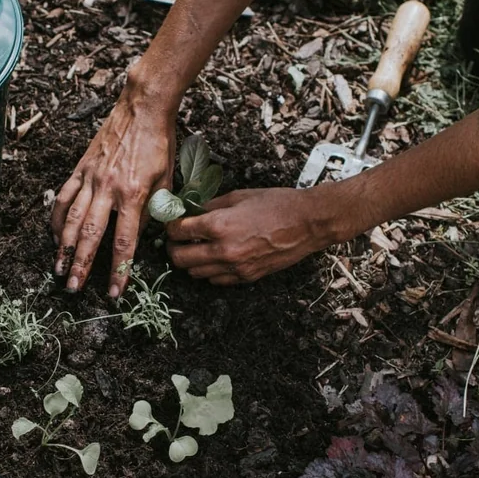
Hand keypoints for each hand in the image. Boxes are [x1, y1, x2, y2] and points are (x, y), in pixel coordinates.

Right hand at [51, 85, 174, 295]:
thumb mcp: (166, 181)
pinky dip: (55, 218)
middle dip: (81, 264)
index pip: (124, 242)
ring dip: (63, 246)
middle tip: (73, 287)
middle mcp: (108, 189)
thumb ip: (153, 211)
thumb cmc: (159, 144)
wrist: (142, 108)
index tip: (114, 292)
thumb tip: (141, 236)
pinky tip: (52, 235)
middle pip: (90, 235)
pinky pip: (64, 197)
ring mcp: (90, 178)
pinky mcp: (80, 169)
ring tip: (58, 268)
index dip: (118, 270)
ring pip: (71, 218)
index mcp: (133, 194)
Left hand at [165, 187, 340, 284]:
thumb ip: (210, 206)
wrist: (308, 223)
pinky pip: (216, 281)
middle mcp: (223, 250)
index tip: (171, 222)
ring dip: (190, 261)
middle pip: (179, 258)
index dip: (170, 225)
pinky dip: (209, 271)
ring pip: (195, 273)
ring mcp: (235, 267)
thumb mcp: (239, 196)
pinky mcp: (246, 277)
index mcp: (219, 225)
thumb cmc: (277, 204)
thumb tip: (190, 211)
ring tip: (194, 247)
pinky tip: (214, 258)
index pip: (178, 231)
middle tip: (176, 239)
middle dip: (172, 247)